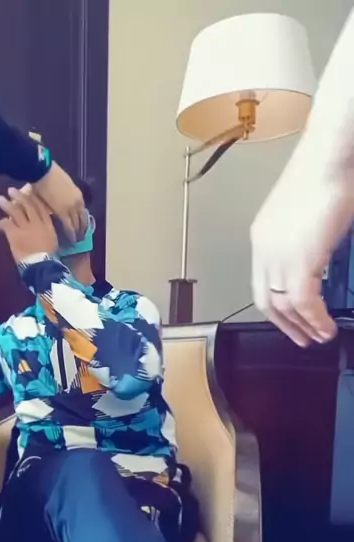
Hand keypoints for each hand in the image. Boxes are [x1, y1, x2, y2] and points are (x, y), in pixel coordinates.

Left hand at [0, 187, 57, 262]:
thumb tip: (42, 230)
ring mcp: (25, 227)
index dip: (35, 199)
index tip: (30, 191)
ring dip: (7, 204)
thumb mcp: (52, 243)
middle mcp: (37, 223)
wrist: (42, 266)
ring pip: (15, 211)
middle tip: (12, 190)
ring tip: (0, 199)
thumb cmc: (49, 258)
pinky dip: (0, 224)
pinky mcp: (15, 234)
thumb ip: (47, 234)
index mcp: (48, 226)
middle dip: (20, 197)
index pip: (41, 208)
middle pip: (28, 205)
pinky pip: (6, 224)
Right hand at [33, 162, 87, 245]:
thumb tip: (59, 207)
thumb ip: (63, 199)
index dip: (81, 220)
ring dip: (77, 232)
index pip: (82, 212)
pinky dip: (71, 234)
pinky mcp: (63, 212)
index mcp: (78, 196)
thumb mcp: (61, 188)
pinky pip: (69, 226)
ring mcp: (71, 207)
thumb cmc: (48, 176)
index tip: (81, 228)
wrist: (42, 172)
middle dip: (82, 229)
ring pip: (77, 224)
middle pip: (82, 219)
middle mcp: (78, 202)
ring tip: (76, 241)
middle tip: (81, 238)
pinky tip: (71, 240)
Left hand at [250, 152, 353, 346]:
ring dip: (303, 326)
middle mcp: (264, 248)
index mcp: (263, 236)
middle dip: (286, 324)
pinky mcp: (299, 259)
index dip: (276, 306)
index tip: (291, 319)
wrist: (330, 153)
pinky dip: (315, 319)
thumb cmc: (326, 171)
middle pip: (266, 299)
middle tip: (302, 338)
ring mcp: (279, 254)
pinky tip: (326, 328)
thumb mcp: (310, 215)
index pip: (261, 282)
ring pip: (284, 305)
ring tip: (319, 336)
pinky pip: (303, 302)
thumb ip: (308, 241)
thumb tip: (320, 259)